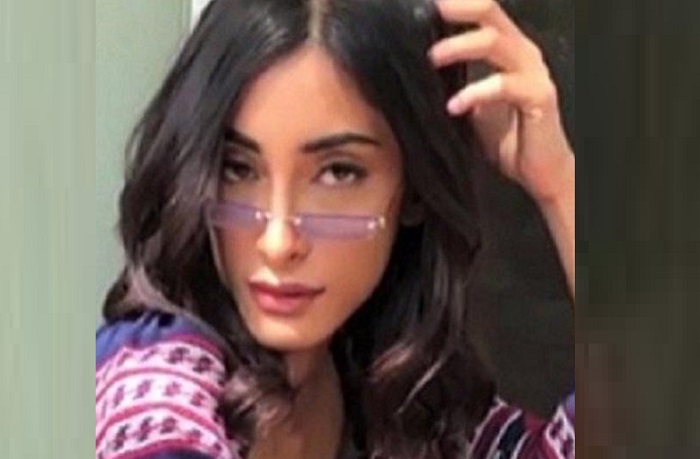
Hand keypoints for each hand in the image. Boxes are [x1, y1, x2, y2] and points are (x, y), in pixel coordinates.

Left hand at [429, 0, 573, 204]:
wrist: (537, 170)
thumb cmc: (504, 136)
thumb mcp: (471, 102)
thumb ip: (454, 80)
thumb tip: (413, 69)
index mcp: (506, 48)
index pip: (482, 12)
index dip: (456, 3)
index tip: (424, 3)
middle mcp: (521, 52)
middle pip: (489, 13)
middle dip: (456, 9)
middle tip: (428, 13)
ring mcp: (533, 72)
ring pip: (495, 42)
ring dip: (460, 46)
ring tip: (432, 58)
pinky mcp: (539, 97)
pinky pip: (504, 86)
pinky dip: (476, 93)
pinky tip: (454, 106)